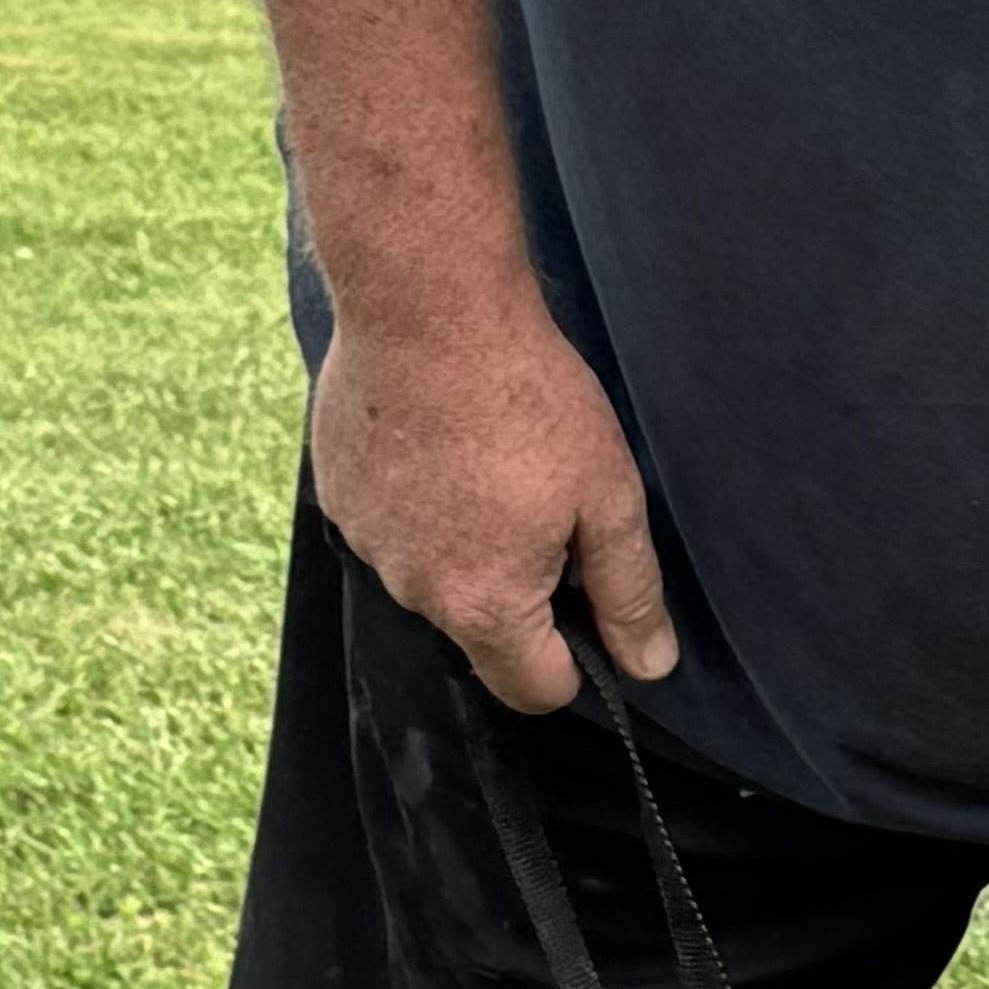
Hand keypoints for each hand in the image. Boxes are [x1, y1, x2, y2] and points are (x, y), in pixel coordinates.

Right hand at [309, 290, 675, 712]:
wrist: (423, 297)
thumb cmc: (525, 394)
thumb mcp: (608, 497)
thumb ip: (630, 593)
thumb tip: (650, 667)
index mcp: (483, 606)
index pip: (535, 691)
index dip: (574, 661)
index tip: (586, 601)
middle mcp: (414, 591)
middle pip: (482, 635)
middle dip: (518, 597)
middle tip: (541, 509)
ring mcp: (366, 542)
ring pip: (433, 579)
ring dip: (463, 546)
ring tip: (486, 465)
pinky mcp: (337, 493)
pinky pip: (391, 528)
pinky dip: (418, 504)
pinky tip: (439, 444)